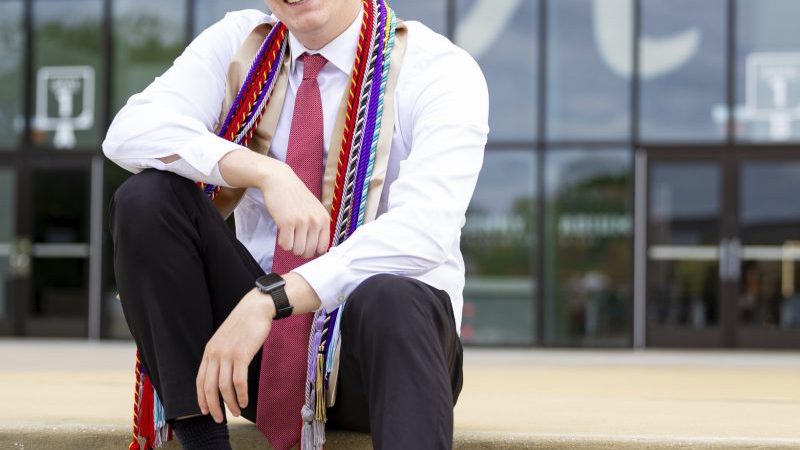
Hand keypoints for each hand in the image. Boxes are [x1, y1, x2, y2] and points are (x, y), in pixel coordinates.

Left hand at [196, 288, 274, 422]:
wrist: (256, 308)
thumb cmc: (244, 325)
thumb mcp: (225, 339)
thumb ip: (220, 355)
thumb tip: (221, 374)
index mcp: (209, 351)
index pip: (200, 380)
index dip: (201, 398)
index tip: (205, 411)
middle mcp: (215, 354)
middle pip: (209, 387)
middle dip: (213, 406)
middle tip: (220, 419)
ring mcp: (227, 354)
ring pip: (224, 387)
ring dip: (230, 403)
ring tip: (235, 412)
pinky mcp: (241, 354)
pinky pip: (238, 381)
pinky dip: (241, 394)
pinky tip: (244, 401)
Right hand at [218, 149, 329, 258]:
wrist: (280, 180)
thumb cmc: (296, 197)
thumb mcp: (315, 210)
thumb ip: (318, 227)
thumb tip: (318, 251)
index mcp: (324, 219)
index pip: (323, 247)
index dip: (313, 250)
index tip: (305, 245)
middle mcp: (315, 221)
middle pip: (309, 252)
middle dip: (300, 250)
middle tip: (294, 240)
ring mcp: (302, 221)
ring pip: (297, 250)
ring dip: (290, 246)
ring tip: (289, 235)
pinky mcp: (287, 222)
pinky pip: (286, 245)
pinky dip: (282, 242)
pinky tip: (282, 232)